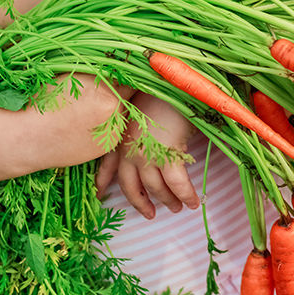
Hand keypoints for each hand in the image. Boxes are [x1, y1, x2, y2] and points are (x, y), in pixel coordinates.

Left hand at [95, 93, 199, 218]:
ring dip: (167, 200)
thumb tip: (146, 133)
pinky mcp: (166, 154)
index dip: (103, 182)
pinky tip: (194, 202)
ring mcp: (146, 153)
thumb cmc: (158, 89)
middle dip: (140, 202)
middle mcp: (129, 148)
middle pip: (130, 185)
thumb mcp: (139, 106)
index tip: (99, 195)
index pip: (107, 164)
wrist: (170, 81)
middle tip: (149, 214)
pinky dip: (185, 195)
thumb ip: (136, 123)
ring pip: (155, 187)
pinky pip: (177, 183)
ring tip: (177, 208)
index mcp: (120, 136)